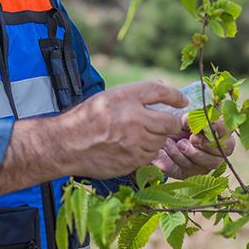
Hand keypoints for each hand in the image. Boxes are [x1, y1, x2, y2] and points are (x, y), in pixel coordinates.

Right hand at [58, 81, 186, 178]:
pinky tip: (132, 147)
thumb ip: (136, 93)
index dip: (176, 96)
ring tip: (140, 135)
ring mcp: (134, 142)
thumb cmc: (86, 118)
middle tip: (166, 123)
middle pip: (169, 122)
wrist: (66, 144)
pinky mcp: (132, 160)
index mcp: (126, 98)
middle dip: (170, 123)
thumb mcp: (109, 97)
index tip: (182, 101)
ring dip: (157, 138)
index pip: (160, 92)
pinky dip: (146, 151)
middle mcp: (133, 118)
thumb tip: (161, 87)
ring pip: (161, 141)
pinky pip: (149, 156)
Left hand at [152, 115, 235, 178]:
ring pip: (209, 162)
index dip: (220, 128)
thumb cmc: (180, 129)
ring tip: (179, 143)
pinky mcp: (193, 173)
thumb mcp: (185, 121)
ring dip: (192, 151)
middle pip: (222, 150)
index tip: (208, 125)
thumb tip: (191, 121)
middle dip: (207, 144)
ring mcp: (208, 164)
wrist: (164, 142)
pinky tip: (169, 145)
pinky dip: (178, 156)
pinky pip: (190, 168)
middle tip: (192, 138)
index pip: (227, 130)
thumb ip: (192, 119)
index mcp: (220, 133)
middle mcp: (218, 151)